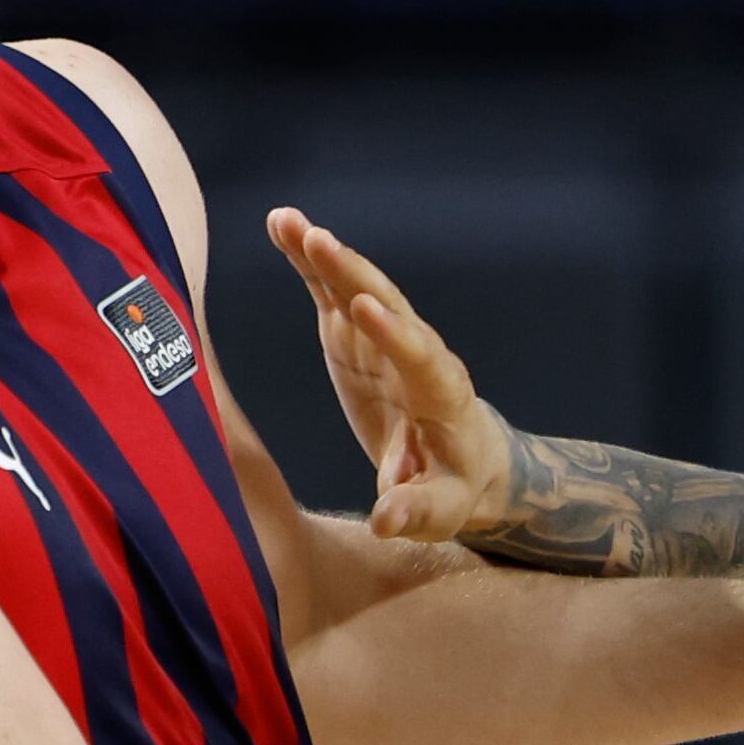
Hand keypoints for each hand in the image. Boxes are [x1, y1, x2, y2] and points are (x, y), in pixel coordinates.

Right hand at [267, 208, 517, 542]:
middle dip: (354, 276)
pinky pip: (332, 291)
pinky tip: (281, 225)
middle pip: (388, 308)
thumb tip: (387, 520)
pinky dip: (309, 260)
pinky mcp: (357, 333)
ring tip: (290, 223)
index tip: (364, 308)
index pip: (420, 357)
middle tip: (320, 242)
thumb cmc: (452, 487)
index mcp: (441, 394)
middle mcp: (415, 353)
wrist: (462, 457)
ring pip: (357, 288)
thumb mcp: (440, 511)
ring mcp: (384, 337)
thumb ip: (415, 512)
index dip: (394, 333)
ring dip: (326, 256)